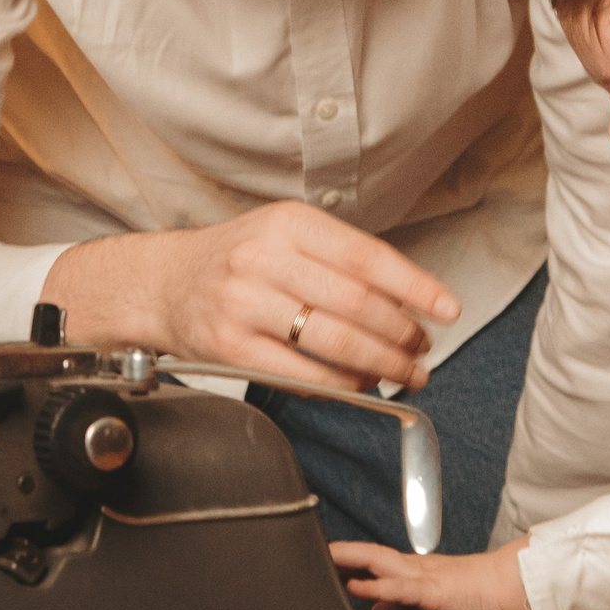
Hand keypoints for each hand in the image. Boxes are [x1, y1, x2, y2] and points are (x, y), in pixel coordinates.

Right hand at [41, 201, 459, 390]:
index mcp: (288, 223)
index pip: (367, 257)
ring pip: (334, 343)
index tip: (446, 309)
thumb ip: (341, 259)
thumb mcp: (285, 235)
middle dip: (402, 333)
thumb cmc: (236, 260)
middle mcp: (264, 259)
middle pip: (356, 304)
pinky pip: (302, 376)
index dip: (415, 287)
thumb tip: (411, 300)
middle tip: (423, 349)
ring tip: (404, 372)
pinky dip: (342, 386)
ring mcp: (244, 305)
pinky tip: (359, 384)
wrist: (162, 283)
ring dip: (381, 364)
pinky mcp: (231, 348)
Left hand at [329, 540, 532, 609]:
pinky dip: (376, 587)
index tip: (315, 562)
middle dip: (336, 555)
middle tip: (304, 550)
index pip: (369, 564)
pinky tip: (358, 588)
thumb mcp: (427, 608)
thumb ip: (401, 609)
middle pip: (366, 556)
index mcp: (410, 573)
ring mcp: (422, 577)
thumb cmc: (474, 595)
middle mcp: (411, 568)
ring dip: (349, 560)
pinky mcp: (433, 591)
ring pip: (379, 563)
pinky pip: (401, 588)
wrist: (506, 588)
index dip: (342, 562)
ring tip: (323, 558)